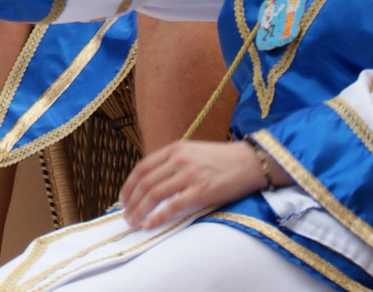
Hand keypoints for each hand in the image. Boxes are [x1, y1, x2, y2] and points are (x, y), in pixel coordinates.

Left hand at [119, 139, 273, 229]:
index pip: (142, 167)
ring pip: (154, 194)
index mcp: (176, 148)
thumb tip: (151, 183)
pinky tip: (150, 225)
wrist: (249, 161)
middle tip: (127, 216)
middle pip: (145, 182)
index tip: (123, 199)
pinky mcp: (201, 191)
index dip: (128, 185)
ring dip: (139, 211)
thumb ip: (173, 162)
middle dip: (131, 202)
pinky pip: (172, 206)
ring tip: (134, 222)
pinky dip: (157, 217)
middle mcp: (180, 159)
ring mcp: (190, 174)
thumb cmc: (221, 159)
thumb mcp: (193, 152)